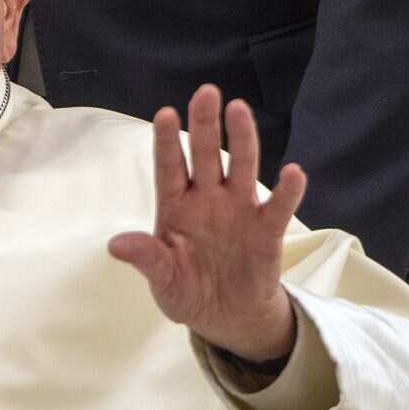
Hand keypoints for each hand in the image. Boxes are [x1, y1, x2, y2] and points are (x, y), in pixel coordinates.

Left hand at [108, 85, 306, 362]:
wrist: (226, 317)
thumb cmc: (186, 291)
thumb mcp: (162, 280)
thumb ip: (146, 259)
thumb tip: (115, 245)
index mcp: (175, 208)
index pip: (169, 169)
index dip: (166, 143)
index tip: (163, 114)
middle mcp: (207, 200)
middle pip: (205, 155)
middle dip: (204, 125)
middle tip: (206, 92)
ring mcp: (238, 210)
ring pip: (241, 167)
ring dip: (242, 139)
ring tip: (239, 109)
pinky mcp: (266, 230)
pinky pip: (277, 207)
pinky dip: (287, 191)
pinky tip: (293, 172)